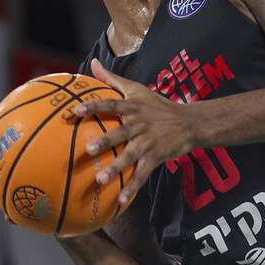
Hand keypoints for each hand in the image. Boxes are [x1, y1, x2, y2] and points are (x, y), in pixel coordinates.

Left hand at [75, 58, 199, 204]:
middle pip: (120, 133)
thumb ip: (112, 78)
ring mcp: (148, 143)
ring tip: (100, 180)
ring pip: (130, 157)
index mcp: (133, 107)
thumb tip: (92, 63)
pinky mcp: (156, 157)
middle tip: (89, 149)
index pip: (111, 104)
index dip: (94, 107)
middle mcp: (139, 125)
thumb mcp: (137, 89)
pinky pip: (142, 174)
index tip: (75, 111)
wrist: (190, 122)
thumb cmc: (158, 105)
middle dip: (105, 141)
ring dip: (116, 169)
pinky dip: (132, 188)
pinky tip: (120, 201)